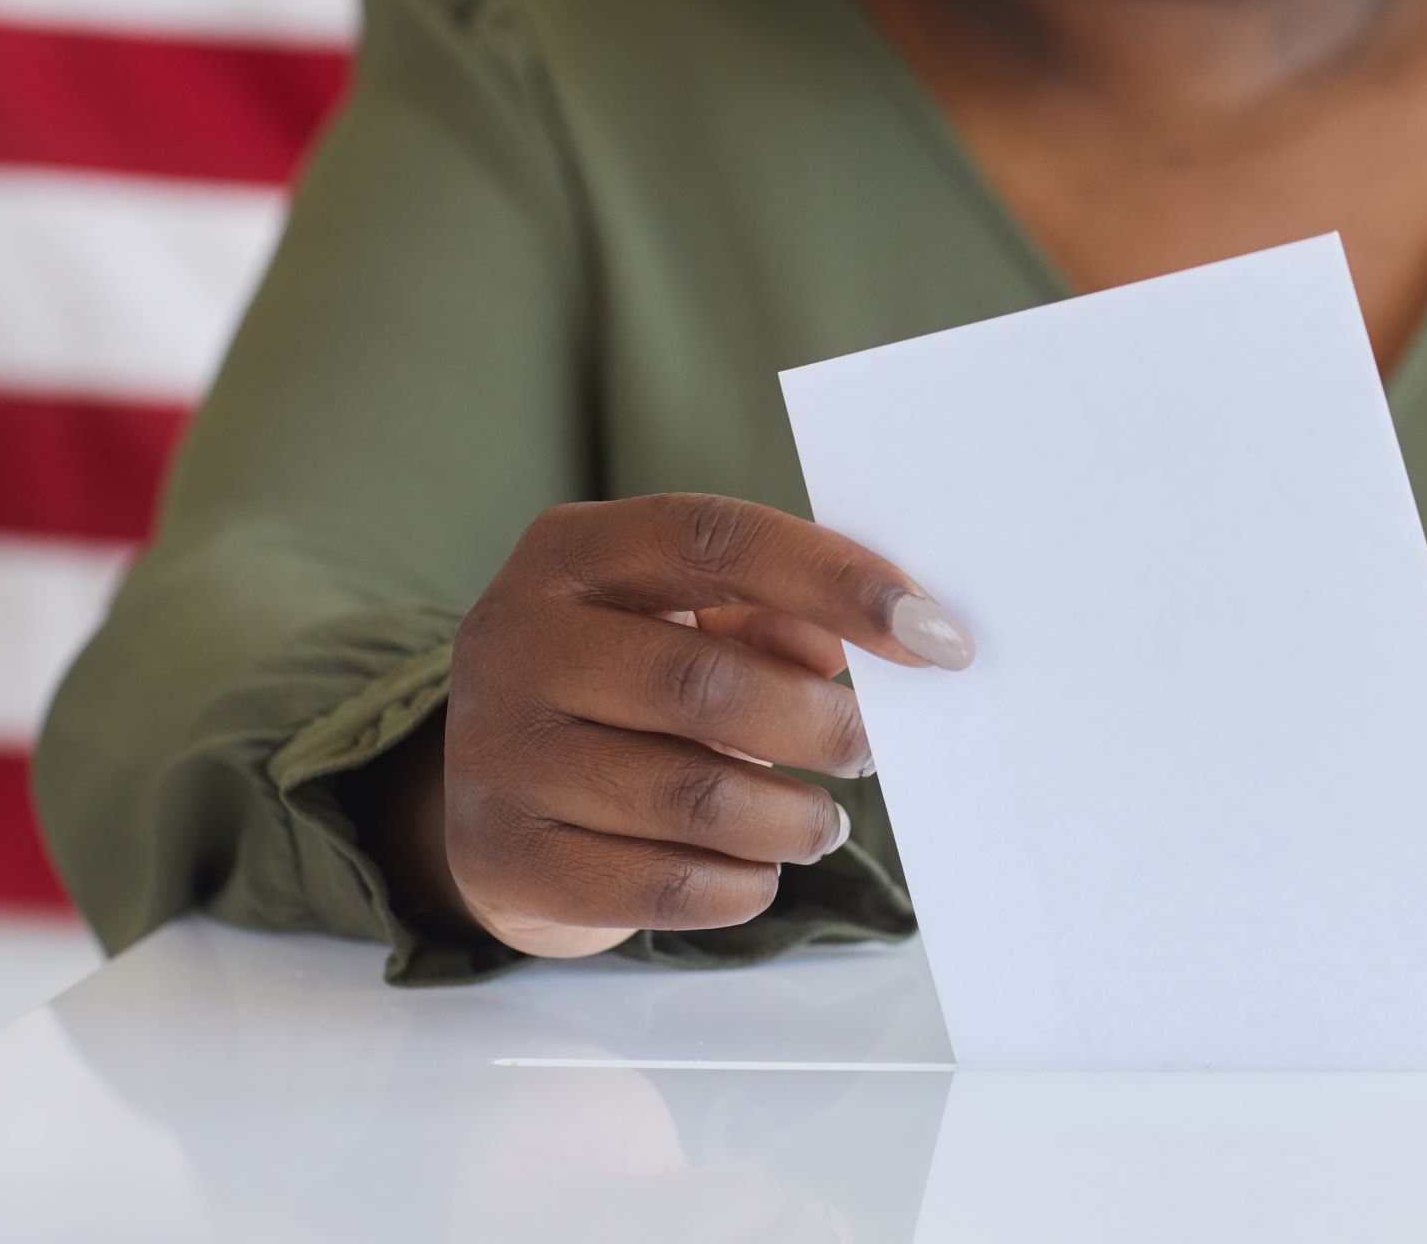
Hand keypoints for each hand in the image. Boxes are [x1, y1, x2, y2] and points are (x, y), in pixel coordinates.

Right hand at [439, 493, 972, 958]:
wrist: (489, 796)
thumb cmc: (623, 687)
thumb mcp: (681, 617)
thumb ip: (775, 611)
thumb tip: (889, 636)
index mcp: (572, 551)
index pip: (717, 540)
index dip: (837, 581)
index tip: (937, 635)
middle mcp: (515, 638)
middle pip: (705, 683)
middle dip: (821, 725)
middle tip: (870, 751)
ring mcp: (496, 751)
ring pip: (692, 797)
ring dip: (790, 818)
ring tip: (819, 822)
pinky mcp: (501, 857)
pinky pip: (659, 887)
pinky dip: (739, 885)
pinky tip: (759, 870)